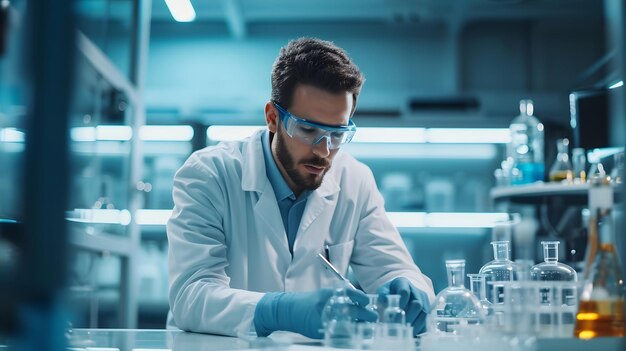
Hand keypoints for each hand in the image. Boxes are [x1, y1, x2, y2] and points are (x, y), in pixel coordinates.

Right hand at [254, 288, 376, 338]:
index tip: (368, 302)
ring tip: (368, 327)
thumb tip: (361, 303)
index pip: (349, 293)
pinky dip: (350, 335)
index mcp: (328, 294)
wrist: (289, 310)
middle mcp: (326, 305)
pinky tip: (356, 335)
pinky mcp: (322, 330)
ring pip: (349, 323)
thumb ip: (340, 298)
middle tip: (373, 317)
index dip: (361, 297)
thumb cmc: (309, 302)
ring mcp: (324, 319)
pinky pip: (340, 334)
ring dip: (361, 326)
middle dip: (366, 315)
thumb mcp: (324, 294)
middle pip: (352, 310)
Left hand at [377, 277, 430, 334]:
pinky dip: (419, 328)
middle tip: (398, 326)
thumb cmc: (390, 291)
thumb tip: (383, 299)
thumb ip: (382, 294)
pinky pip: (427, 320)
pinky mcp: (428, 310)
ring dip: (414, 324)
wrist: (402, 292)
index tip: (395, 312)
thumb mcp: (384, 290)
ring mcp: (424, 301)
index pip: (405, 291)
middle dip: (408, 317)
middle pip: (417, 304)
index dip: (401, 302)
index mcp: (404, 283)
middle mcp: (417, 291)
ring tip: (404, 332)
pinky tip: (411, 333)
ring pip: (424, 313)